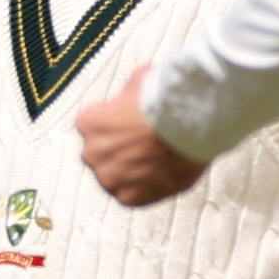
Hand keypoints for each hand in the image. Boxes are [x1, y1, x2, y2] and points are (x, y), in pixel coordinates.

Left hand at [79, 68, 203, 204]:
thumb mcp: (140, 81)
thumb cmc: (165, 101)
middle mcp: (91, 152)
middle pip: (102, 154)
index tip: (134, 125)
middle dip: (121, 151)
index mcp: (88, 123)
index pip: (94, 128)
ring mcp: (109, 178)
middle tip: (147, 144)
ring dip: (132, 171)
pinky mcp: (128, 197)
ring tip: (158, 160)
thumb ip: (128, 94)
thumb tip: (134, 94)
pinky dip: (145, 188)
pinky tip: (161, 175)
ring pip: (116, 176)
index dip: (117, 126)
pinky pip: (133, 195)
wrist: (189, 126)